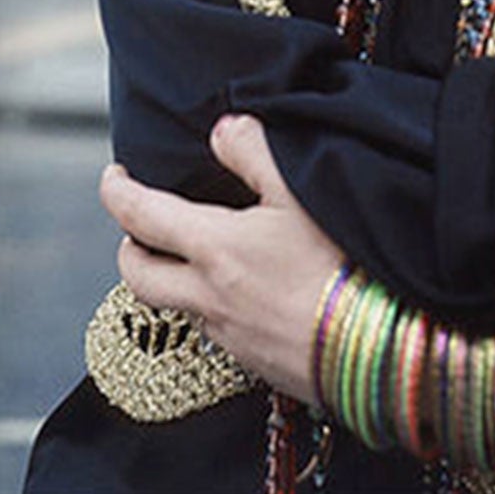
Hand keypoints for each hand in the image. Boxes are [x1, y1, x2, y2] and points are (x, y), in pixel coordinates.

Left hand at [101, 114, 343, 397]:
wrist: (381, 350)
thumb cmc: (344, 264)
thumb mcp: (302, 190)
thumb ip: (255, 152)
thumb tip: (223, 130)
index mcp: (214, 249)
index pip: (140, 216)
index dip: (117, 191)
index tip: (113, 176)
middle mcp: (209, 297)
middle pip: (138, 276)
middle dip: (130, 247)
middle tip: (141, 227)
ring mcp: (229, 336)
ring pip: (176, 307)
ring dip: (173, 280)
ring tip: (197, 257)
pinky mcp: (254, 363)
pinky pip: (215, 333)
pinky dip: (215, 307)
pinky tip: (248, 293)